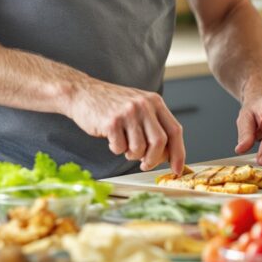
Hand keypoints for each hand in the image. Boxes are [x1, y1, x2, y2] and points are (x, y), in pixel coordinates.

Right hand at [67, 79, 185, 174]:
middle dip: (154, 159)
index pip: (174, 130)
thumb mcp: (139, 106)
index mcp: (154, 101)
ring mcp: (128, 113)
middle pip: (160, 142)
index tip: (177, 169)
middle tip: (145, 164)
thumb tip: (169, 155)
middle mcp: (144, 105)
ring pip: (139, 148)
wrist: (83, 93)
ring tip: (124, 145)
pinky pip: (120, 148)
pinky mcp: (111, 122)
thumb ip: (154, 125)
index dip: (178, 153)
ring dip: (132, 154)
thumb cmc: (112, 104)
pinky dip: (116, 149)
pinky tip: (111, 138)